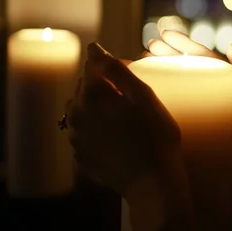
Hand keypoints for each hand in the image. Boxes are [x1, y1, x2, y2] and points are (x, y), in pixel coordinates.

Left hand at [67, 43, 189, 202]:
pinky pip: (85, 133)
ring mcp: (76, 138)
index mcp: (91, 96)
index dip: (115, 67)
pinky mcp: (81, 157)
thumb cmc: (155, 136)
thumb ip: (116, 69)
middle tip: (133, 99)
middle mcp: (76, 115)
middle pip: (85, 88)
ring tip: (125, 118)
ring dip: (99, 108)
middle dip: (104, 87)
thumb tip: (93, 48)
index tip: (135, 78)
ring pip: (83, 111)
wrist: (153, 183)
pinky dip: (97, 129)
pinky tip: (119, 137)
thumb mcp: (143, 96)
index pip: (93, 66)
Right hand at [147, 30, 231, 180]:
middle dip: (169, 57)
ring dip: (166, 78)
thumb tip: (230, 46)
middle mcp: (220, 91)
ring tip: (143, 66)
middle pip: (190, 70)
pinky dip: (170, 107)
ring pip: (185, 90)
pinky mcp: (209, 128)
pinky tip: (154, 101)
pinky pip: (186, 115)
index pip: (206, 57)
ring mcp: (212, 109)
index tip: (166, 33)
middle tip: (147, 46)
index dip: (185, 45)